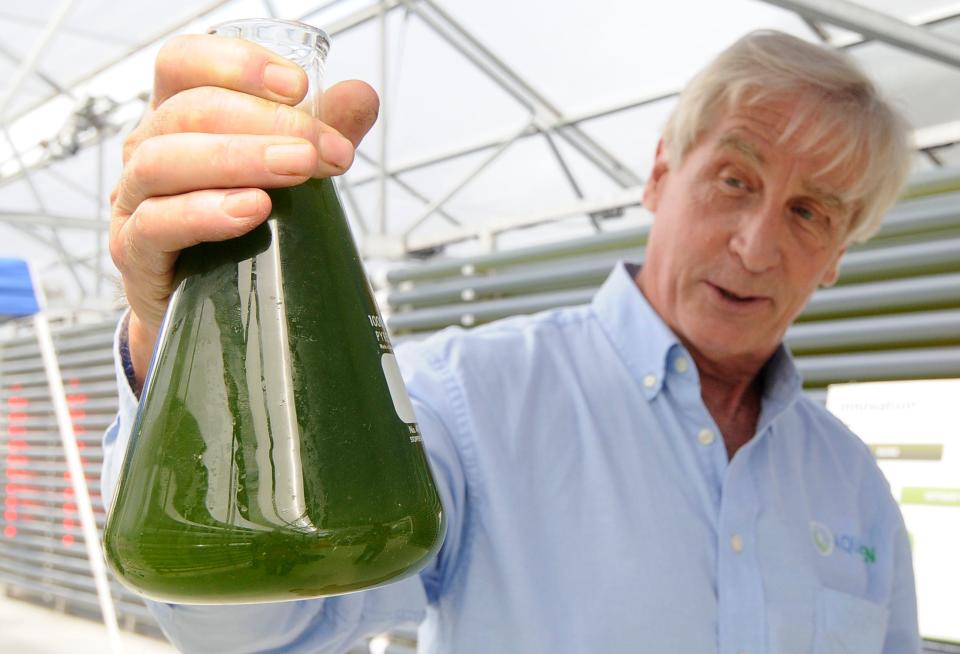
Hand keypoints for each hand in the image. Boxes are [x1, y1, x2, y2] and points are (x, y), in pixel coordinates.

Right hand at [109, 33, 378, 389]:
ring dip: (237, 159)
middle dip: (264, 122)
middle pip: (186, 111)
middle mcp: (146, 150)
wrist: (204, 306)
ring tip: (297, 169)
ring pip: (164, 161)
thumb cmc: (236, 227)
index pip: (184, 62)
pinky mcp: (134, 253)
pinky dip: (205, 213)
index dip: (237, 64)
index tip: (299, 85)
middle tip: (323, 149)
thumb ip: (319, 133)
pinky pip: (156, 224)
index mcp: (176, 116)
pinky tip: (251, 210)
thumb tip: (361, 97)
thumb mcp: (281, 172)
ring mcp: (133, 201)